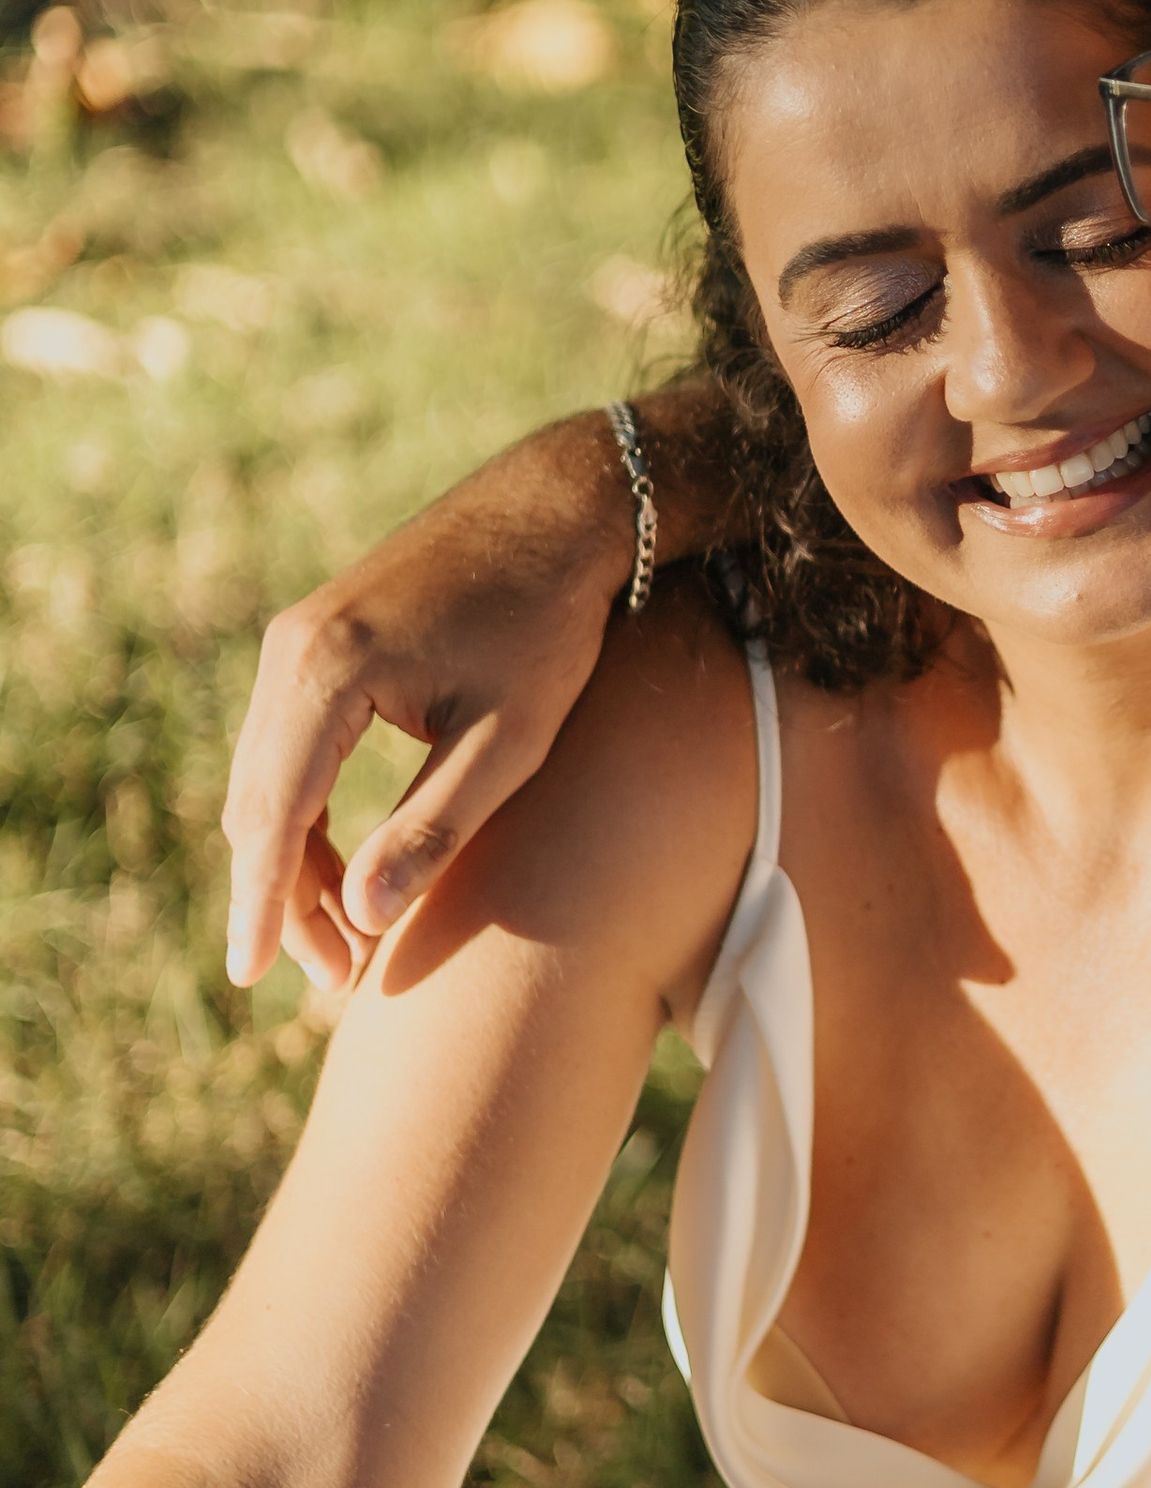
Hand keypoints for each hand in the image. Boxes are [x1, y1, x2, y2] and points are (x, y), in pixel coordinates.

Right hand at [222, 411, 639, 995]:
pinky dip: (306, 809)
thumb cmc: (549, 626)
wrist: (558, 508)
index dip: (265, 906)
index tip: (254, 979)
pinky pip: (287, 743)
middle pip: (257, 803)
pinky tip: (344, 866)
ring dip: (294, 859)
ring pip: (267, 777)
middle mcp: (291, 650)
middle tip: (332, 979)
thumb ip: (434, 829)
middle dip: (285, 897)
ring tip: (346, 938)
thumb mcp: (508, 740)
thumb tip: (364, 919)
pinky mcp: (317, 637)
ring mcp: (296, 638)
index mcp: (327, 673)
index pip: (274, 817)